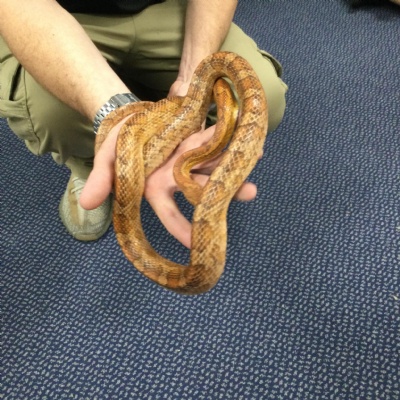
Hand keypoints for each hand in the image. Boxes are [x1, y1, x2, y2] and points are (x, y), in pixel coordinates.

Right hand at [80, 112, 258, 248]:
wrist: (131, 116)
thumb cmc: (119, 140)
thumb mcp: (108, 157)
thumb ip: (102, 179)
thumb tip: (87, 205)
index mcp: (156, 187)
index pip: (169, 212)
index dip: (181, 227)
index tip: (197, 243)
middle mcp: (177, 176)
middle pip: (202, 189)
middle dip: (225, 193)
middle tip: (249, 192)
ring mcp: (190, 159)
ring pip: (214, 167)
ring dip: (236, 167)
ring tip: (257, 163)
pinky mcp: (198, 141)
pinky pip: (216, 142)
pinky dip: (231, 141)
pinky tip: (254, 143)